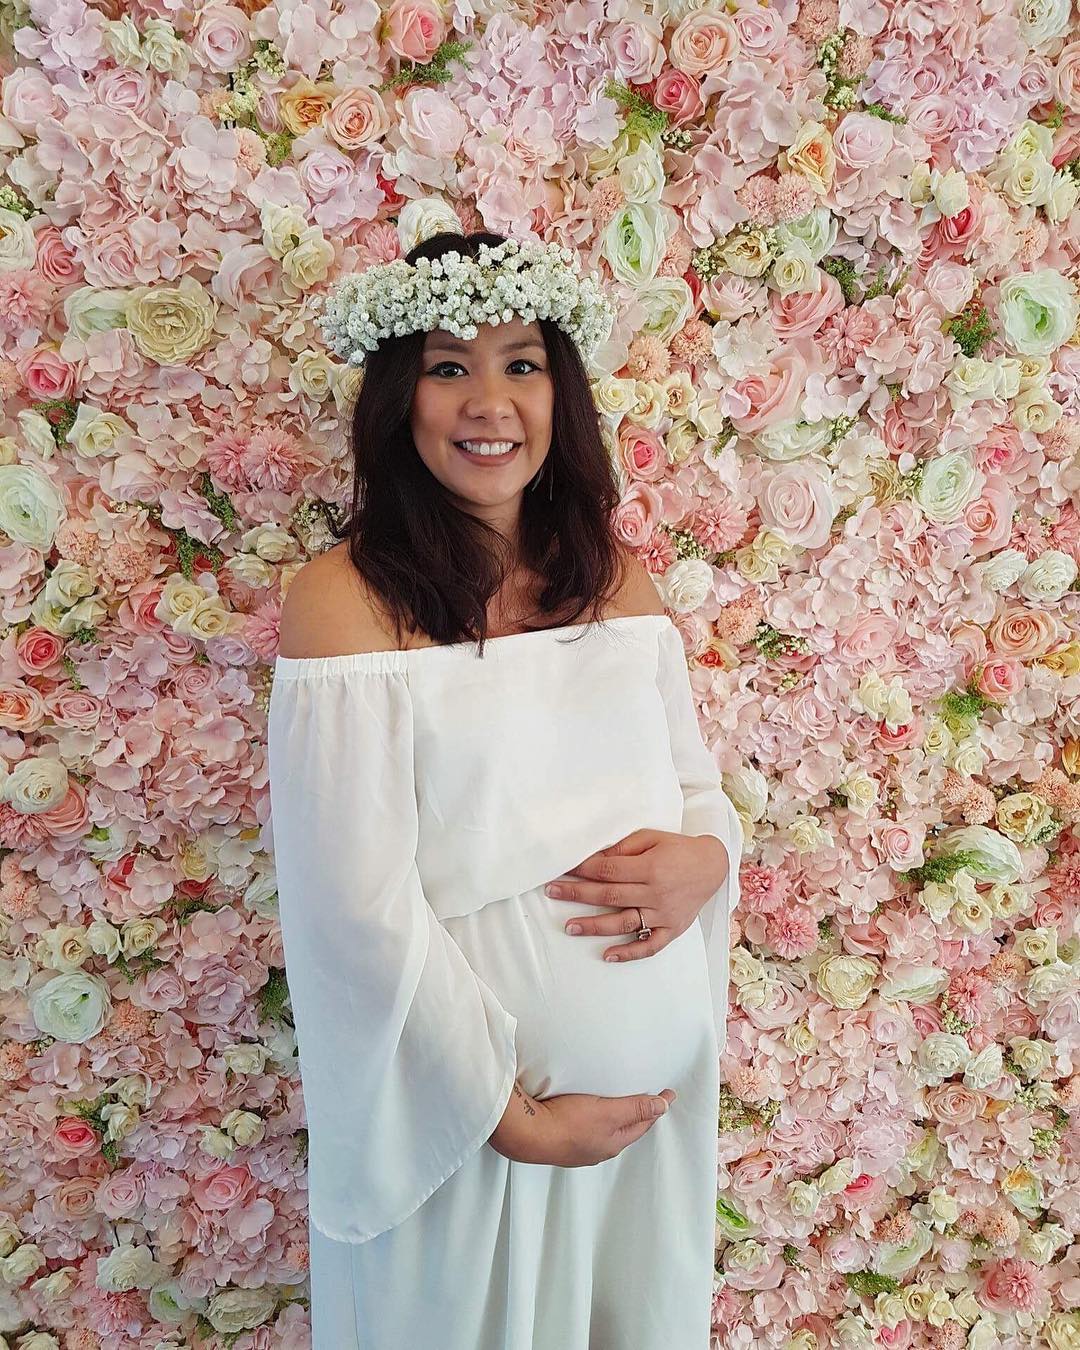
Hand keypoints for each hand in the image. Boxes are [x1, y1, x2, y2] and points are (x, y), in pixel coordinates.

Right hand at [488, 1078, 677, 1166]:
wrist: (527, 1134)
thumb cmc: (567, 1122)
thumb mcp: (608, 1112)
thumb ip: (635, 1108)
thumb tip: (663, 1106)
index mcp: (613, 1142)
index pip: (642, 1123)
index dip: (656, 1106)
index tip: (669, 1093)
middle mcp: (598, 1149)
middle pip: (625, 1129)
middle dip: (639, 1115)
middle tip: (650, 1099)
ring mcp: (578, 1147)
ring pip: (605, 1130)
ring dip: (616, 1117)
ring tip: (622, 1104)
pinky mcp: (561, 1139)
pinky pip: (587, 1128)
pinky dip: (596, 1118)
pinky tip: (588, 1112)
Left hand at [543, 828, 729, 961]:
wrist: (713, 866)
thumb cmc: (677, 848)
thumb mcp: (651, 838)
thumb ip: (623, 848)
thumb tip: (594, 858)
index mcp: (650, 867)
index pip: (608, 870)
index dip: (582, 870)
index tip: (561, 870)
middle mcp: (656, 893)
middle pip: (609, 895)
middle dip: (577, 894)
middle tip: (552, 892)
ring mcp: (664, 914)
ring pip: (624, 923)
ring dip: (594, 926)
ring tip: (570, 927)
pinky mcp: (672, 929)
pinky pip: (649, 946)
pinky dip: (629, 952)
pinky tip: (608, 955)